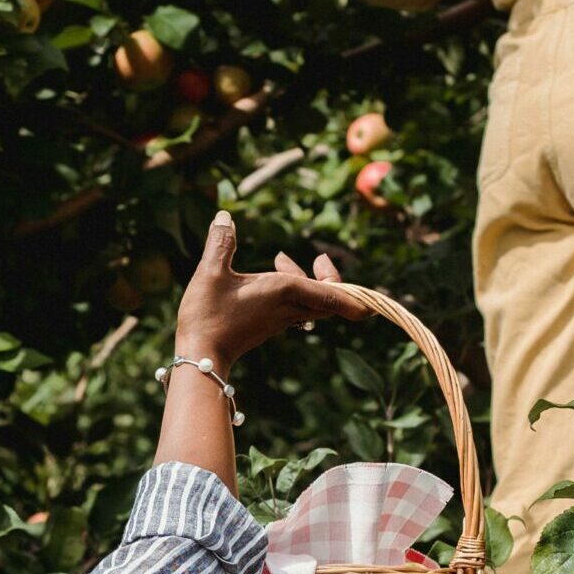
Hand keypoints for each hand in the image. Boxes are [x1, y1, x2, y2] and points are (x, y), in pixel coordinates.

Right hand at [174, 211, 368, 370]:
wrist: (201, 357)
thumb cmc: (207, 317)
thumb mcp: (210, 274)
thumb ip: (220, 243)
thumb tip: (225, 216)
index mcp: (284, 291)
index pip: (332, 293)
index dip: (357, 296)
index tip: (372, 303)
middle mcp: (289, 307)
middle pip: (330, 298)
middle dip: (331, 278)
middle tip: (321, 258)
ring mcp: (281, 319)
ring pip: (313, 302)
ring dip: (308, 280)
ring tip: (280, 258)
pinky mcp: (269, 325)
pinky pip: (297, 307)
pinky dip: (293, 290)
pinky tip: (267, 276)